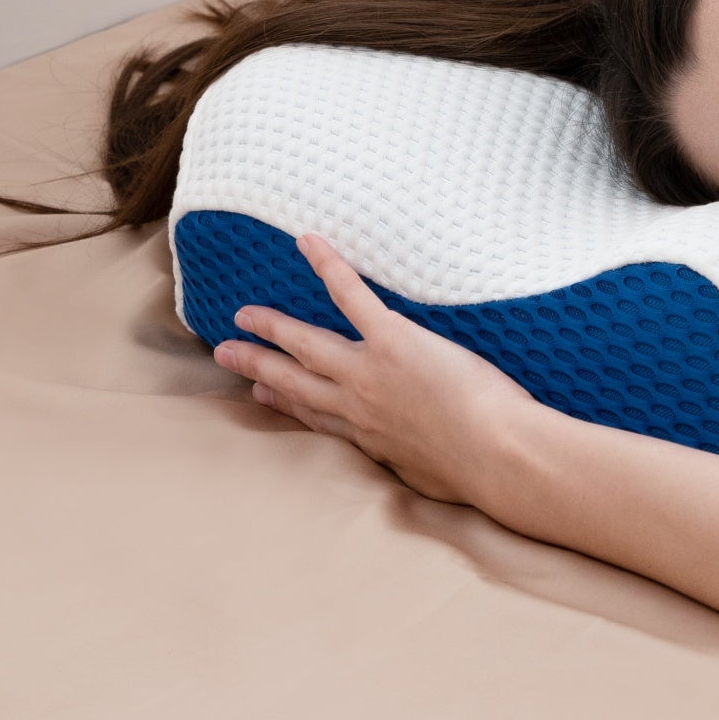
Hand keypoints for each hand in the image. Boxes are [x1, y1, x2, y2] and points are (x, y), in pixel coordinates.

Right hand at [210, 231, 536, 506]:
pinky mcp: (391, 340)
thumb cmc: (478, 471)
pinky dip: (329, 267)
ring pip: (306, 343)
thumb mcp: (434, 476)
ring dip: (272, 327)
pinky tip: (310, 243)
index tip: (262, 396)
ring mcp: (367, 370)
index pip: (316, 417)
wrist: (493, 454)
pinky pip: (352, 296)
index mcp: (368, 438)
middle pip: (294, 382)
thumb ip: (420, 462)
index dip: (285, 404)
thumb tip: (430, 464)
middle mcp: (356, 405)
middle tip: (225, 353)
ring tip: (243, 314)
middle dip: (257, 367)